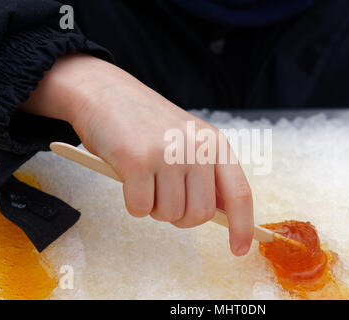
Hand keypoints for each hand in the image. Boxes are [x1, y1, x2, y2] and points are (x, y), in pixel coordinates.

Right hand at [21, 53, 253, 255]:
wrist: (106, 94)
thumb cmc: (148, 125)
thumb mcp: (189, 141)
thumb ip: (208, 174)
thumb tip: (225, 216)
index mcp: (215, 143)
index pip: (239, 193)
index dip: (242, 226)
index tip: (239, 250)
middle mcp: (196, 148)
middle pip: (200, 214)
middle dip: (181, 217)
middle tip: (164, 197)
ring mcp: (168, 153)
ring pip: (169, 215)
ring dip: (154, 208)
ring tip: (145, 180)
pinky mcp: (137, 161)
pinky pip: (140, 209)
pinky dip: (133, 204)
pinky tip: (129, 178)